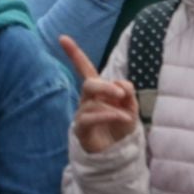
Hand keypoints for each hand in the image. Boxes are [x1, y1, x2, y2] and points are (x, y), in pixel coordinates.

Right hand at [60, 36, 139, 154]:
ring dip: (111, 104)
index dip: (74, 53)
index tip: (63, 38)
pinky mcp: (81, 128)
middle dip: (104, 85)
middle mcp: (88, 100)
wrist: (118, 155)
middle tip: (120, 95)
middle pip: (89, 83)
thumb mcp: (131, 108)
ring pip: (91, 100)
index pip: (85, 68)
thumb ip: (127, 93)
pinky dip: (108, 114)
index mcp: (99, 91)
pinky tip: (122, 118)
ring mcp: (83, 113)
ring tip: (126, 115)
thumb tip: (120, 85)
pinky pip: (90, 116)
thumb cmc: (122, 128)